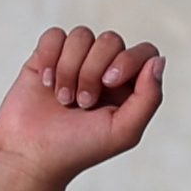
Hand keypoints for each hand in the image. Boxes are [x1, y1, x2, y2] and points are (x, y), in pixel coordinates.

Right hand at [0, 26, 164, 185]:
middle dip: (94, 70)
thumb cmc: (79, 149)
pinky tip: (46, 84)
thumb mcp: (123, 132)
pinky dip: (50, 58)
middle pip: (111, 40)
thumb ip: (149, 98)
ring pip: (82, 36)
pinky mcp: (48, 56)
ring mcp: (76, 61)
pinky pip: (56, 35)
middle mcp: (104, 72)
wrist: (32, 155)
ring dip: (70, 69)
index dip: (128, 60)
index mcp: (128, 89)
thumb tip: (158, 60)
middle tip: (82, 103)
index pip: (144, 53)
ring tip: (63, 100)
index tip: (109, 82)